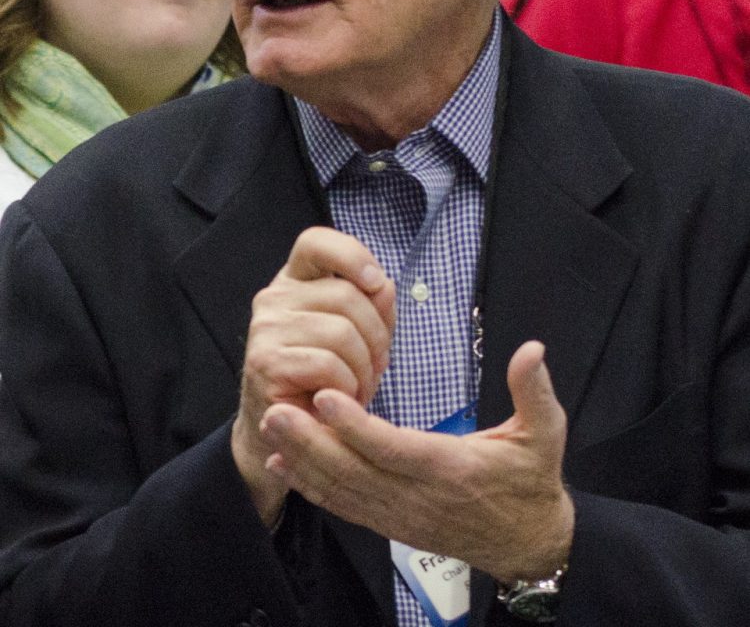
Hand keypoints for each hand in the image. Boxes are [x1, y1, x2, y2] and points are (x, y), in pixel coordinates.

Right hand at [231, 226, 395, 524]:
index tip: (375, 282)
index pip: (316, 242)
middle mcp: (274, 298)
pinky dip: (347, 387)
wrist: (287, 436)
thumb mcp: (358, 337)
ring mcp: (265, 329)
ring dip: (364, 368)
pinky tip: (339, 401)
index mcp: (296, 281)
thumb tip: (383, 285)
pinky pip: (328, 365)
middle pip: (347, 294)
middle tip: (375, 367)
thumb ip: (372, 306)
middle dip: (377, 336)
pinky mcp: (265, 363)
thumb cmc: (327, 382)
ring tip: (357, 388)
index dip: (351, 254)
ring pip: (342, 331)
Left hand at [260, 340, 573, 580]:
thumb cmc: (532, 481)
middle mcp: (418, 496)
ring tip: (269, 430)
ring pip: (342, 491)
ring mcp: (400, 515)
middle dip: (312, 443)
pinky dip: (311, 487)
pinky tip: (283, 466)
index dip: (357, 426)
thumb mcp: (546, 433)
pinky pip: (344, 507)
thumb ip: (534, 391)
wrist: (529, 543)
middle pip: (355, 472)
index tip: (326, 396)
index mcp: (451, 469)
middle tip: (276, 411)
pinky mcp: (391, 524)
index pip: (394, 449)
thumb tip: (532, 350)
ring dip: (303, 462)